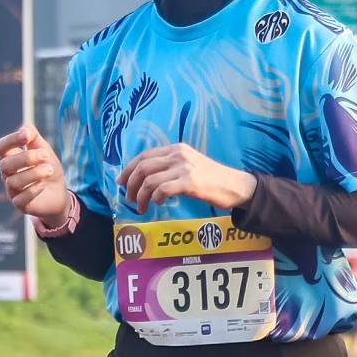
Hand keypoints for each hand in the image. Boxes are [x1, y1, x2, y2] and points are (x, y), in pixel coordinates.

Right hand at [0, 123, 72, 223]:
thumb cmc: (48, 169)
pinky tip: (43, 184)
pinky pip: (20, 198)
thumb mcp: (44, 150)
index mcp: (10, 158)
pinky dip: (33, 190)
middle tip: (46, 155)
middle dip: (26, 158)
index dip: (11, 140)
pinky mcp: (20, 205)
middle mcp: (7, 174)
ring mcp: (12, 190)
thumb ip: (34, 138)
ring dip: (33, 173)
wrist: (60, 193)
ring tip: (49, 170)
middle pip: (5, 164)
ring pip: (13, 181)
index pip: (0, 147)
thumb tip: (25, 129)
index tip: (27, 136)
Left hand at [119, 141, 255, 212]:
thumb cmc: (212, 179)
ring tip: (140, 207)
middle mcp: (178, 155)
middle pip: (143, 167)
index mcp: (176, 149)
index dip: (128, 169)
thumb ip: (171, 165)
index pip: (144, 155)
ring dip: (140, 196)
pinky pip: (162, 190)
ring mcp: (184, 168)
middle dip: (130, 184)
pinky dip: (155, 198)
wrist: (235, 185)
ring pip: (149, 181)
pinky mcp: (190, 183)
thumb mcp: (190, 164)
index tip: (121, 181)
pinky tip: (158, 204)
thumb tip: (147, 177)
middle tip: (128, 198)